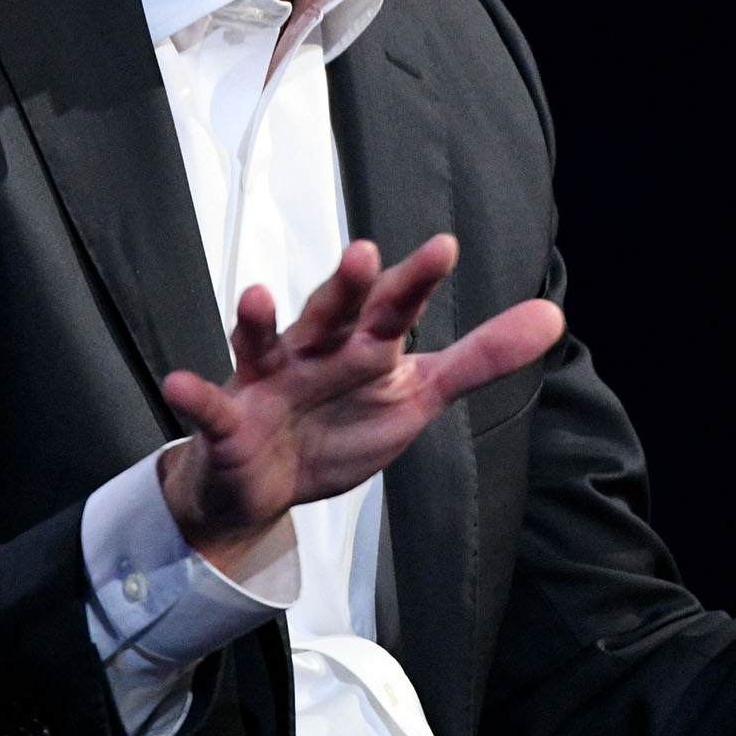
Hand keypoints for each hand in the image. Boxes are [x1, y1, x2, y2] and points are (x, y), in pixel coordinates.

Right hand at [157, 235, 565, 575]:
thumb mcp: (417, 396)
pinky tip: (183, 384)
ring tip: (257, 296)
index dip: (416, 281)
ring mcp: (267, 383)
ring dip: (258, 321)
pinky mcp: (229, 421)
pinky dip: (195, 397)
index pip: (394, 307)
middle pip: (331, 313)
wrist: (265, 487)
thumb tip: (552, 315)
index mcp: (363, 345)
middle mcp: (314, 351)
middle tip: (365, 254)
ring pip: (265, 345)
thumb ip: (480, 358)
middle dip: (345, 287)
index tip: (445, 248)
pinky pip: (210, 408)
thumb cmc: (340, 426)